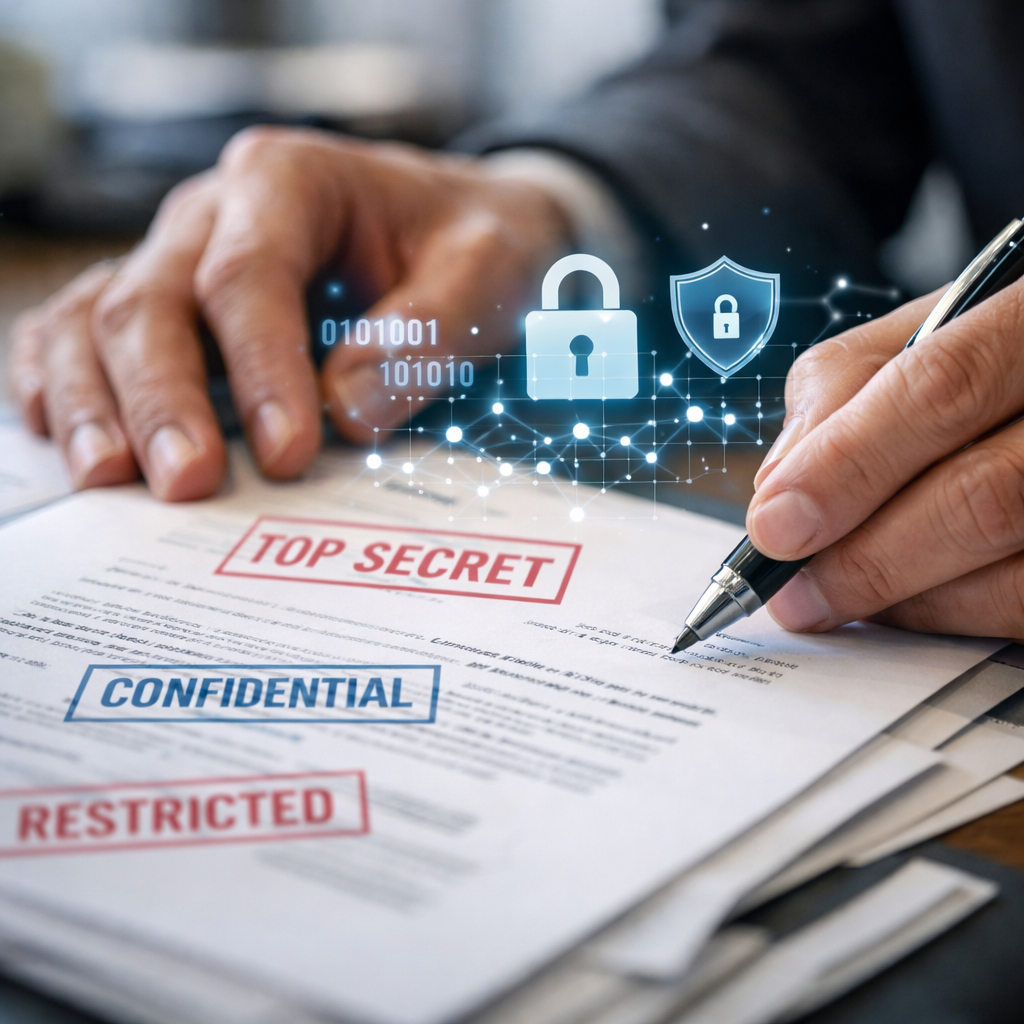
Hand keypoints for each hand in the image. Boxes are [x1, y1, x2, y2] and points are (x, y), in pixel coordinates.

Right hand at [7, 127, 569, 500]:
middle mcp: (214, 215)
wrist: (461, 229)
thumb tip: (346, 410)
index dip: (259, 368)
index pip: (249, 277)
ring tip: (109, 480)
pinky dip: (65, 383)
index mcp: (289, 182)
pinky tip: (66, 439)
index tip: (287, 452)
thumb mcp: (488, 270)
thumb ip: (429, 331)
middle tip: (187, 483)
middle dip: (164, 399)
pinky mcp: (168, 306)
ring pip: (100, 319)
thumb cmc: (472, 246)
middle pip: (155, 301)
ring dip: (96, 401)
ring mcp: (179, 259)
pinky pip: (84, 333)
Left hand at [746, 281, 1023, 639]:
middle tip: (793, 591)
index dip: (846, 466)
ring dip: (902, 597)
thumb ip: (839, 391)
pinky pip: (1022, 607)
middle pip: (983, 496)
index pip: (940, 390)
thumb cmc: (979, 359)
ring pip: (1010, 574)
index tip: (774, 526)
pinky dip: (950, 615)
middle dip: (865, 556)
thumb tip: (777, 491)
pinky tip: (905, 599)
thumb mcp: (914, 335)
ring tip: (836, 596)